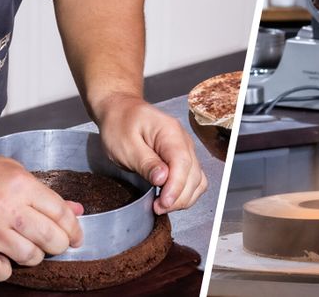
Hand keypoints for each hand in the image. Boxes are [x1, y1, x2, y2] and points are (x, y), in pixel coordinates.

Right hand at [0, 150, 83, 281]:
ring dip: (34, 256)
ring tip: (27, 246)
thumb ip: (46, 194)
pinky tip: (3, 257)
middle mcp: (6, 208)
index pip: (60, 213)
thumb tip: (76, 211)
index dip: (74, 228)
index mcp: (21, 186)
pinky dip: (5, 269)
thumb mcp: (17, 172)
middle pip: (50, 238)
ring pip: (29, 257)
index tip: (76, 237)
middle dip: (59, 245)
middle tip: (55, 243)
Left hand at [93, 93, 207, 214]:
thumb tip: (163, 179)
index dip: (176, 187)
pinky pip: (193, 179)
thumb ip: (145, 162)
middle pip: (194, 175)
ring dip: (184, 197)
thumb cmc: (120, 124)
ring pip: (198, 180)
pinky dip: (185, 193)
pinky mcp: (182, 158)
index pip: (182, 163)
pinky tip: (169, 198)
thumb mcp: (125, 145)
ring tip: (162, 205)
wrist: (120, 111)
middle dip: (178, 197)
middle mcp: (183, 140)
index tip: (163, 203)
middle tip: (157, 207)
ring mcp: (185, 149)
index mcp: (170, 132)